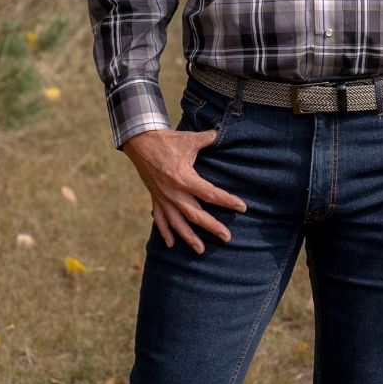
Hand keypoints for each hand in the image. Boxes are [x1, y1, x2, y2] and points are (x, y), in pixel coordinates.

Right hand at [123, 128, 247, 253]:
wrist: (140, 143)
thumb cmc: (167, 141)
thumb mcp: (189, 139)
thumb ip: (207, 138)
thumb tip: (220, 134)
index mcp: (184, 178)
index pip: (210, 193)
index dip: (227, 201)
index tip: (242, 207)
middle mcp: (174, 192)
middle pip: (195, 215)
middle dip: (212, 227)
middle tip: (227, 237)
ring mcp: (163, 198)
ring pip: (177, 223)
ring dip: (189, 237)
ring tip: (201, 250)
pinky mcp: (155, 198)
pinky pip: (159, 219)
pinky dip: (165, 232)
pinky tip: (171, 244)